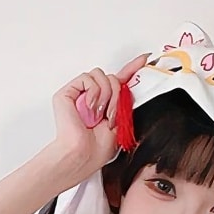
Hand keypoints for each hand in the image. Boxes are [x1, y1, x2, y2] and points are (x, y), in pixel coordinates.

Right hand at [49, 53, 149, 182]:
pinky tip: (90, 107)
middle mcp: (94, 95)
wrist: (84, 154)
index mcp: (107, 103)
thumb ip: (126, 103)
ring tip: (100, 114)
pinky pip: (87, 78)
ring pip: (101, 75)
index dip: (132, 68)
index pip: (119, 80)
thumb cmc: (99, 148)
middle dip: (116, 96)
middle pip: (112, 78)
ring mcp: (80, 93)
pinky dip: (93, 92)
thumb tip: (132, 85)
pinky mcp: (69, 91)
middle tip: (111, 116)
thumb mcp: (121, 123)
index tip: (145, 59)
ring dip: (106, 96)